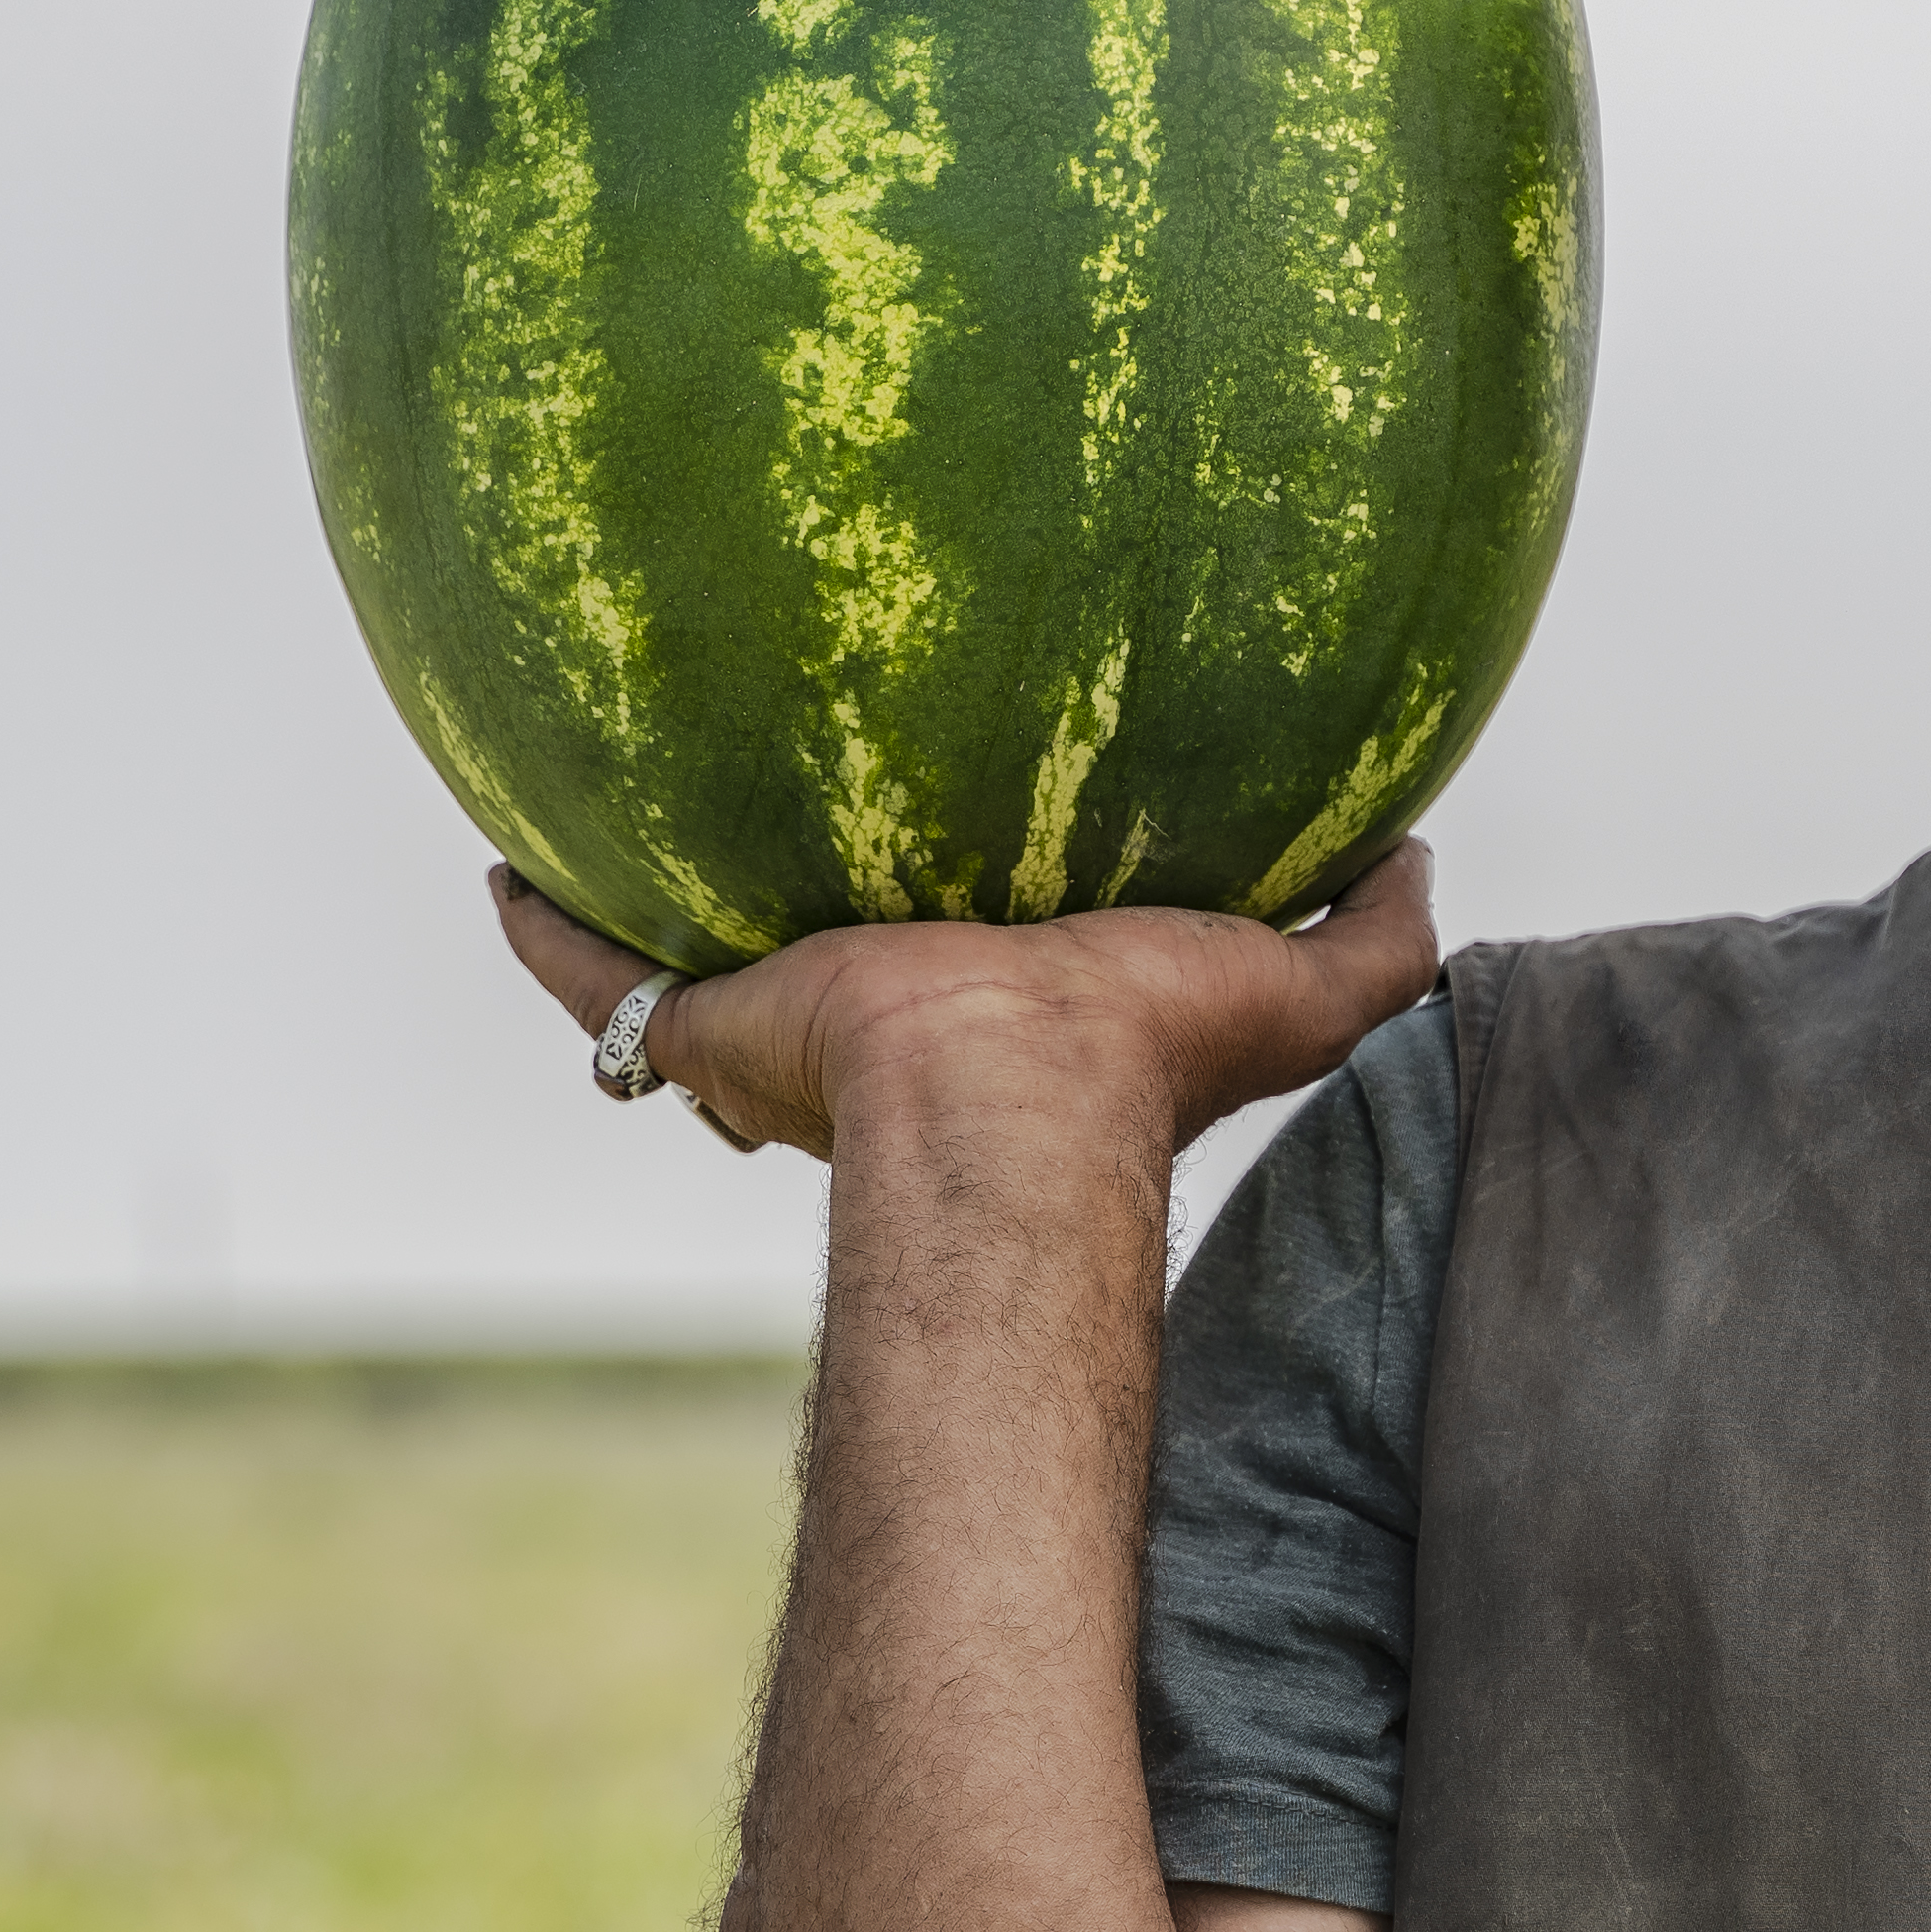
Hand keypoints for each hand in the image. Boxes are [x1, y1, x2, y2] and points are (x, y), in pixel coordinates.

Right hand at [487, 848, 1444, 1168]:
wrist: (1011, 1107)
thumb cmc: (1149, 1066)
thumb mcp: (1301, 994)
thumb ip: (1378, 938)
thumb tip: (1426, 853)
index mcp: (1001, 1023)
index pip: (969, 975)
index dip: (962, 926)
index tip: (961, 866)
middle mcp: (880, 1041)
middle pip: (821, 970)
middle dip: (797, 920)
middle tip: (773, 833)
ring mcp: (779, 1036)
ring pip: (695, 970)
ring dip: (650, 906)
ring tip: (603, 824)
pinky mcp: (705, 1027)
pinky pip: (598, 976)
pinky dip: (546, 929)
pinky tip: (503, 870)